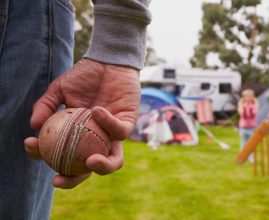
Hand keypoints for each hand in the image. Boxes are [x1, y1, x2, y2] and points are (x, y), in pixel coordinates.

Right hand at [24, 59, 139, 188]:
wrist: (108, 61)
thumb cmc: (85, 76)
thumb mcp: (60, 89)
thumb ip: (46, 106)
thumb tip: (34, 126)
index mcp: (79, 136)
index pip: (64, 156)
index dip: (48, 158)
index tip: (34, 149)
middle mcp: (97, 140)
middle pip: (88, 169)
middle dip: (74, 180)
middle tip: (59, 177)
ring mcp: (113, 134)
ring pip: (114, 160)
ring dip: (102, 167)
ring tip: (89, 162)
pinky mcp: (128, 123)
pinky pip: (120, 132)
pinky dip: (107, 123)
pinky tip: (94, 110)